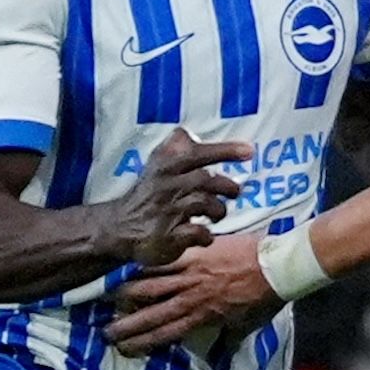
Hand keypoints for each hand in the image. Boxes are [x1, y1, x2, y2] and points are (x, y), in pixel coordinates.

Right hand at [100, 131, 247, 267]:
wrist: (119, 227)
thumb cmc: (149, 194)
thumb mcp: (156, 167)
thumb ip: (175, 150)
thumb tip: (188, 133)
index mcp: (165, 167)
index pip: (197, 153)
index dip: (225, 150)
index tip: (249, 151)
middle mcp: (166, 186)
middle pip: (206, 180)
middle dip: (227, 186)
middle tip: (233, 192)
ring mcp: (167, 213)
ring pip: (205, 204)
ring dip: (218, 211)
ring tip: (216, 215)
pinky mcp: (168, 237)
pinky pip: (199, 233)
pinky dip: (207, 235)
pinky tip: (203, 235)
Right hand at [108, 233, 279, 355]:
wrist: (277, 266)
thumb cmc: (265, 297)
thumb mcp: (247, 326)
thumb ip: (229, 338)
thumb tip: (221, 355)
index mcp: (202, 317)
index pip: (166, 334)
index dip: (144, 343)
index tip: (125, 350)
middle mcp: (191, 298)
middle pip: (152, 314)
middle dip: (128, 325)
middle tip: (107, 332)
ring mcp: (191, 273)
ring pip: (152, 285)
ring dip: (129, 293)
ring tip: (110, 297)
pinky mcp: (195, 252)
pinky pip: (165, 258)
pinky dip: (148, 262)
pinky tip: (131, 264)